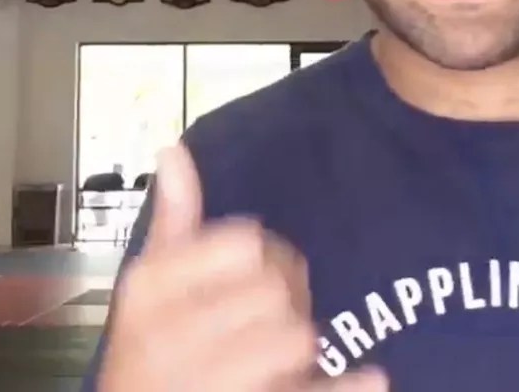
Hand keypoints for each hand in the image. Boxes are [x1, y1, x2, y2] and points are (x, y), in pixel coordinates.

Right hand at [97, 142, 387, 391]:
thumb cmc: (149, 358)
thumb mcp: (148, 290)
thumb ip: (172, 224)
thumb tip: (174, 151)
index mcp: (149, 292)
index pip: (247, 242)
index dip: (259, 254)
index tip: (249, 274)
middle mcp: (169, 339)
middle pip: (276, 287)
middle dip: (281, 302)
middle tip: (265, 321)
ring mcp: (210, 385)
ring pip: (300, 336)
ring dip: (300, 349)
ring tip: (273, 360)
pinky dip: (347, 386)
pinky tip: (370, 376)